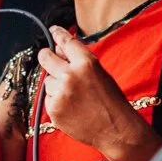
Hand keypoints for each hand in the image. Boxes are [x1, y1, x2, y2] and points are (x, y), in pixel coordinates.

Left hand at [37, 26, 145, 157]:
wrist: (115, 129)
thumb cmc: (111, 101)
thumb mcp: (100, 74)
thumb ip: (79, 61)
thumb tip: (59, 49)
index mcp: (86, 63)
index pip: (66, 42)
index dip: (58, 34)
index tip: (53, 30)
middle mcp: (70, 76)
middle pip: (46, 57)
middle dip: (46, 56)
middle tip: (47, 57)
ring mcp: (60, 93)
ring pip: (47, 81)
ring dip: (55, 85)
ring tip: (74, 96)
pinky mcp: (53, 109)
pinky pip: (48, 98)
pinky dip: (56, 101)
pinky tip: (71, 107)